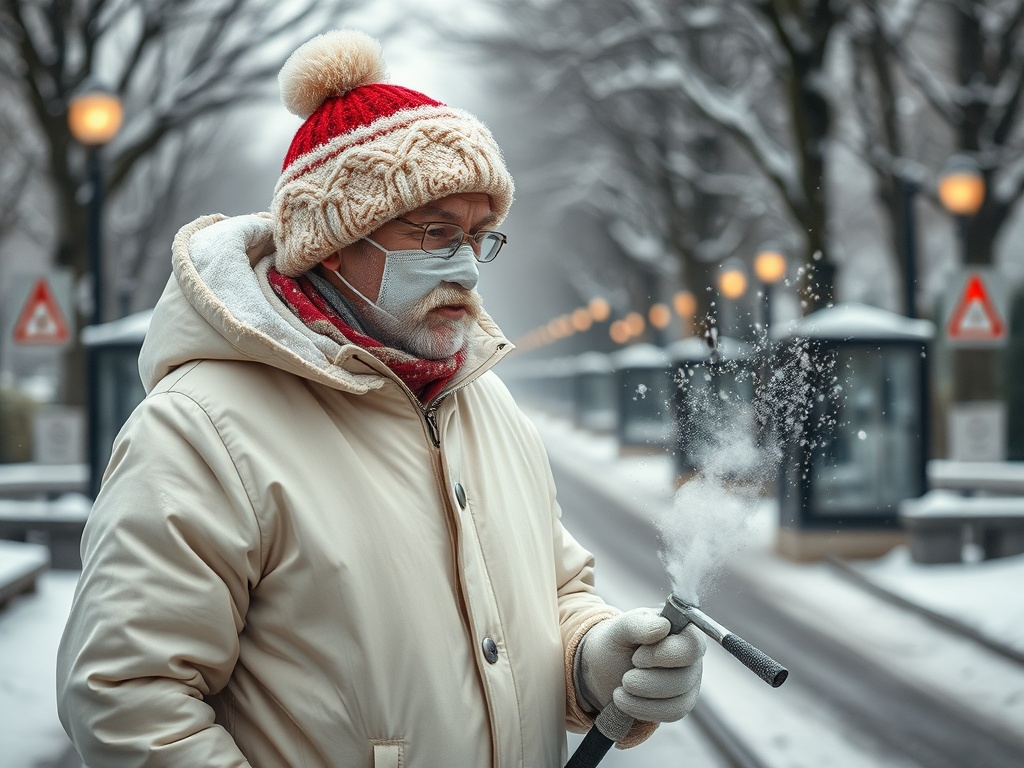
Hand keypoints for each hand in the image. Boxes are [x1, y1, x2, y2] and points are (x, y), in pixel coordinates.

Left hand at [577, 607, 705, 722]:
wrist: (605, 666)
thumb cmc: (617, 641)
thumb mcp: (620, 628)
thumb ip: (639, 623)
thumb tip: (663, 626)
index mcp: (682, 630)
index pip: (693, 644)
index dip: (666, 654)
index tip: (637, 658)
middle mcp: (692, 656)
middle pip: (685, 678)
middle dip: (648, 681)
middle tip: (625, 677)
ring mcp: (690, 681)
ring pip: (679, 700)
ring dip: (643, 696)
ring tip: (622, 686)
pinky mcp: (681, 703)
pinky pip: (672, 713)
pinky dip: (643, 709)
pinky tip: (625, 700)